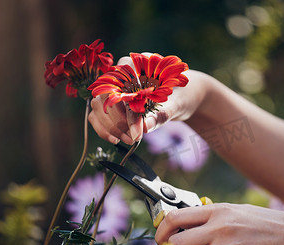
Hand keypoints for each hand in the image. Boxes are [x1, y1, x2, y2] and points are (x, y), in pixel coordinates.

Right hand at [88, 54, 207, 143]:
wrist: (184, 96)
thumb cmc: (183, 96)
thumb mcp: (178, 105)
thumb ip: (161, 114)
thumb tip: (144, 127)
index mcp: (140, 65)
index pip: (122, 86)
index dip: (126, 111)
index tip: (136, 134)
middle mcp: (123, 73)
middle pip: (105, 95)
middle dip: (117, 121)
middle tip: (133, 138)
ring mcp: (115, 87)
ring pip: (98, 105)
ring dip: (110, 126)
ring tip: (129, 139)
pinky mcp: (112, 101)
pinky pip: (98, 114)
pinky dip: (104, 128)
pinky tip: (117, 139)